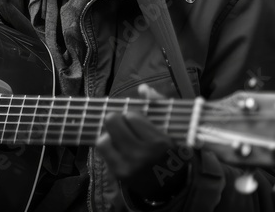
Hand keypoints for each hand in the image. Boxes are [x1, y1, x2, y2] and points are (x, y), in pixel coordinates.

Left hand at [95, 85, 190, 204]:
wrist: (172, 187)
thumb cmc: (171, 152)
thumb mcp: (172, 129)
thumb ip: (160, 105)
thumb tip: (143, 88)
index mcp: (161, 142)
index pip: (132, 116)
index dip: (133, 116)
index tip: (138, 121)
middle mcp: (143, 155)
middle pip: (112, 122)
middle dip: (118, 120)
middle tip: (125, 126)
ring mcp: (129, 167)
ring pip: (103, 138)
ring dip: (110, 135)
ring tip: (122, 139)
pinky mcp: (119, 175)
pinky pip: (102, 150)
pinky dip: (107, 146)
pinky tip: (118, 148)